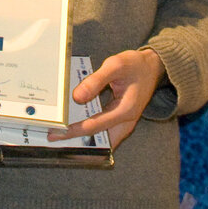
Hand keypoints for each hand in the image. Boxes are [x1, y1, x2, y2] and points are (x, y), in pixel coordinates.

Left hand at [49, 48, 163, 148]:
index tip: (56, 133)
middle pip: (98, 141)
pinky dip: (89, 132)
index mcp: (126, 111)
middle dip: (76, 143)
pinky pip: (103, 133)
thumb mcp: (116, 65)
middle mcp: (126, 123)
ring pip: (101, 140)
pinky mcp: (120, 122)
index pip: (94, 126)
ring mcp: (124, 124)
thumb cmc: (135, 65)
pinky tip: (74, 127)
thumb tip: (77, 97)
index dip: (74, 131)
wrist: (152, 67)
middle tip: (54, 140)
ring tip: (60, 137)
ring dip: (83, 140)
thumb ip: (96, 80)